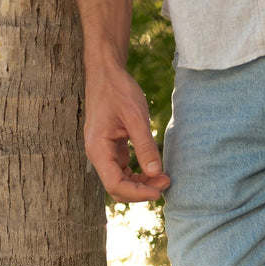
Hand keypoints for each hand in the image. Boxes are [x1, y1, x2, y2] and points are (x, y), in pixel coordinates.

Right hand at [83, 62, 170, 202]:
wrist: (106, 72)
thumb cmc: (118, 90)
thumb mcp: (135, 116)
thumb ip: (145, 145)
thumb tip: (155, 172)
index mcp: (98, 148)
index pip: (115, 184)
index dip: (137, 193)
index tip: (159, 191)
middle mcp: (98, 154)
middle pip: (118, 188)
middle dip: (142, 190)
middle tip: (166, 181)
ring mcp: (104, 152)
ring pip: (122, 181)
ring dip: (142, 184)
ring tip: (164, 177)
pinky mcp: (112, 149)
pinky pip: (124, 171)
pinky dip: (139, 174)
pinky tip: (154, 169)